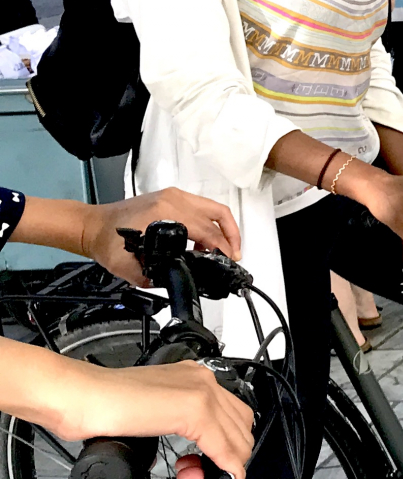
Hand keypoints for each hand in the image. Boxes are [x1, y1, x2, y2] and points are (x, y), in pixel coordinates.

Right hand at [75, 358, 252, 478]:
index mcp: (193, 379)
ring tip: (190, 476)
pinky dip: (227, 473)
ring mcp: (202, 393)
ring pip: (239, 440)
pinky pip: (225, 449)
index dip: (230, 451)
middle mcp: (203, 382)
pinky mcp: (194, 410)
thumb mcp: (153, 415)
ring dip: (222, 469)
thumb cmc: (101, 405)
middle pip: (241, 429)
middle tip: (196, 476)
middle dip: (226, 461)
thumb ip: (175, 426)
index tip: (216, 472)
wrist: (79, 397)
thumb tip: (189, 455)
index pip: (232, 418)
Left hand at [81, 189, 241, 283]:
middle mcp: (172, 200)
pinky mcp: (171, 196)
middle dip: (231, 238)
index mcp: (164, 213)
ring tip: (225, 248)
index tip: (227, 260)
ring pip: (214, 208)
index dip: (221, 248)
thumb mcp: (127, 266)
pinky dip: (211, 222)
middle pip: (217, 216)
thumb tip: (174, 283)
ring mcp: (173, 195)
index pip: (206, 231)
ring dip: (225, 228)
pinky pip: (202, 206)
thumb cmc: (106, 240)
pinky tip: (205, 241)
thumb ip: (151, 278)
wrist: (92, 225)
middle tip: (234, 255)